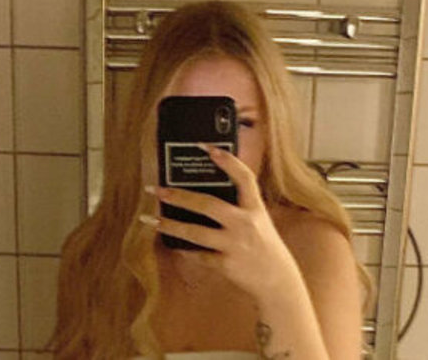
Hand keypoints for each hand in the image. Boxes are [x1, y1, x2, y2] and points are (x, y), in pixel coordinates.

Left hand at [140, 143, 294, 299]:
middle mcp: (246, 223)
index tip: (206, 147)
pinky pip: (199, 255)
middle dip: (178, 196)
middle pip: (207, 204)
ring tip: (149, 219)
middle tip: (157, 190)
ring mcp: (236, 244)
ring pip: (195, 232)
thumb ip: (238, 206)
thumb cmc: (264, 244)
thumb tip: (202, 192)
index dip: (226, 160)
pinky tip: (173, 243)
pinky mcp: (227, 264)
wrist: (278, 280)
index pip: (244, 178)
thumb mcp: (259, 219)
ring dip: (170, 225)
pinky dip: (184, 249)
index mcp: (255, 208)